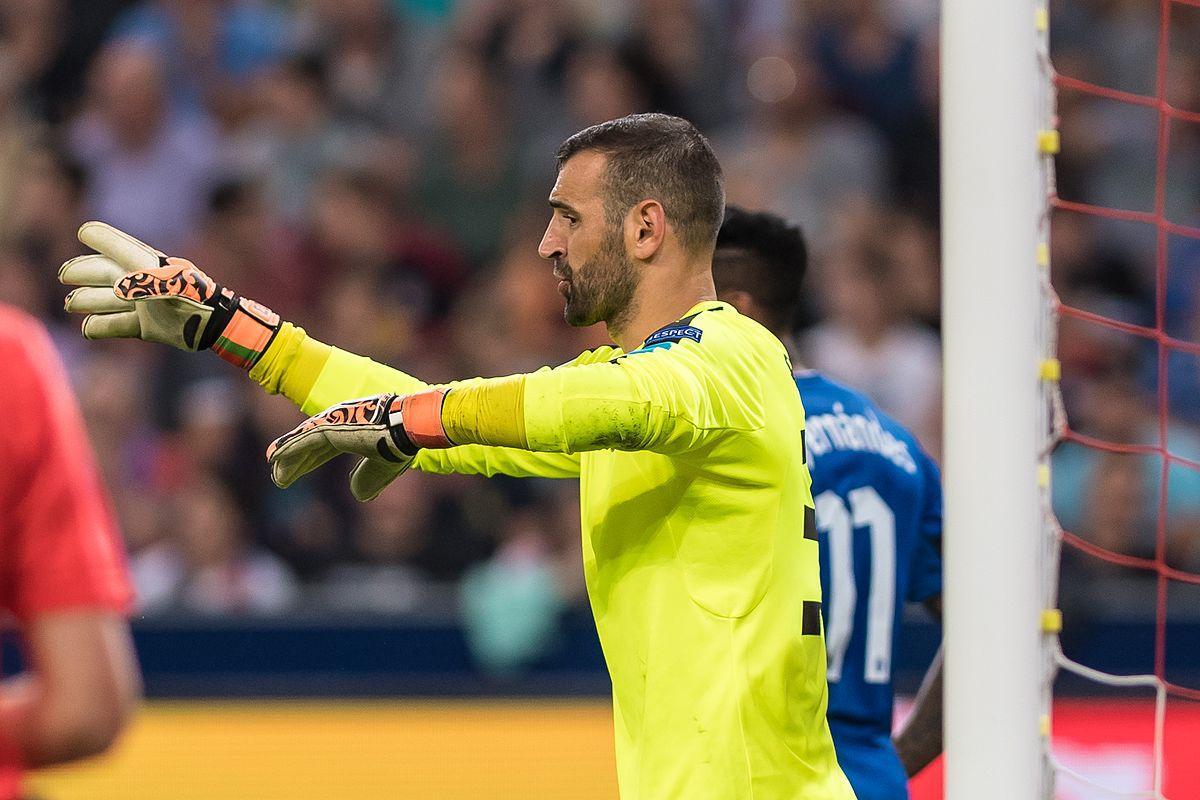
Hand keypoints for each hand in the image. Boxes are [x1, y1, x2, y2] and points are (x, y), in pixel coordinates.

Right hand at [59, 222, 279, 368]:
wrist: (213, 324)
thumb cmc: (187, 293)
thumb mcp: (157, 276)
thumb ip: (129, 264)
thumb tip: (99, 254)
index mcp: (146, 264)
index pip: (118, 247)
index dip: (101, 239)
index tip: (83, 232)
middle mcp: (144, 283)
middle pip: (107, 275)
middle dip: (85, 273)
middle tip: (65, 275)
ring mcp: (145, 306)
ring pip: (109, 301)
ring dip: (89, 301)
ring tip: (71, 303)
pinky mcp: (149, 328)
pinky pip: (120, 327)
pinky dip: (102, 328)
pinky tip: (87, 328)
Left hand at [266, 394, 417, 501]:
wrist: (405, 427)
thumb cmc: (400, 444)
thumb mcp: (383, 468)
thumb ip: (370, 479)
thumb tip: (358, 494)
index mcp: (353, 431)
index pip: (324, 448)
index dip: (308, 461)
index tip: (293, 473)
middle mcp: (340, 423)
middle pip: (311, 446)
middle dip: (296, 462)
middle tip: (280, 477)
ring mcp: (333, 423)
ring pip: (303, 443)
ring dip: (286, 457)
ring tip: (272, 467)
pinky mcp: (329, 427)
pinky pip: (303, 440)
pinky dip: (287, 449)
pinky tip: (273, 458)